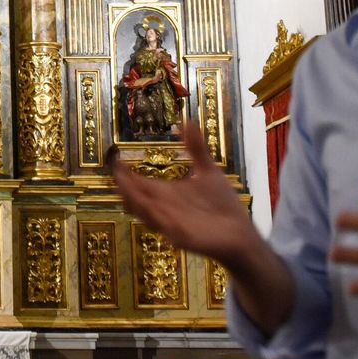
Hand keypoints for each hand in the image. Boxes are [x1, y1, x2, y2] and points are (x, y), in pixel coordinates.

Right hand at [109, 120, 257, 264]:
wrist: (240, 231)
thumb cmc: (222, 204)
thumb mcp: (207, 171)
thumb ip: (196, 148)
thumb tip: (188, 121)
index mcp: (166, 193)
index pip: (140, 183)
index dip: (127, 173)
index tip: (117, 160)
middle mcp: (164, 208)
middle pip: (136, 198)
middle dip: (125, 186)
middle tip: (117, 172)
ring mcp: (171, 223)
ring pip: (145, 213)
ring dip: (135, 201)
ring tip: (125, 188)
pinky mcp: (182, 237)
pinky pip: (165, 228)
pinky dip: (157, 218)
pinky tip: (152, 207)